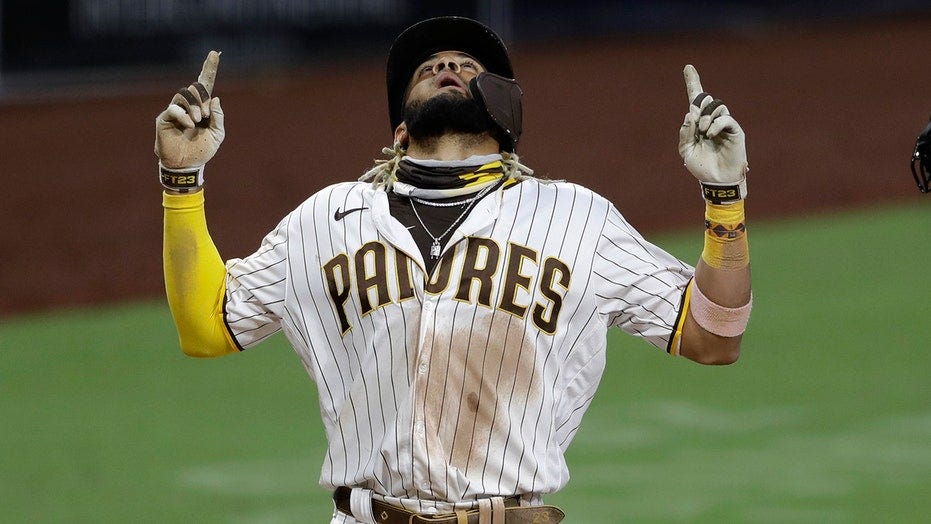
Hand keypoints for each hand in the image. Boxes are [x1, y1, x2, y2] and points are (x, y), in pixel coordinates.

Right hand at [154, 51, 224, 168]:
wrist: (187, 165)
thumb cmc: (202, 150)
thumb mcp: (217, 134)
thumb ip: (218, 117)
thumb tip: (215, 98)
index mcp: (202, 107)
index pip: (205, 84)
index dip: (209, 68)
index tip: (214, 53)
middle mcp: (188, 106)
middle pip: (195, 87)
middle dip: (202, 98)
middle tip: (204, 116)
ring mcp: (175, 110)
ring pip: (183, 94)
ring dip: (194, 106)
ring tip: (198, 121)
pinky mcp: (164, 118)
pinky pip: (174, 108)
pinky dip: (184, 115)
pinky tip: (189, 125)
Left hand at [677, 65, 747, 188]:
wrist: (716, 180)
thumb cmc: (701, 167)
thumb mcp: (686, 151)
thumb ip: (685, 133)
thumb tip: (689, 114)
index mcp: (698, 123)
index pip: (695, 99)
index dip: (692, 82)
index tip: (687, 67)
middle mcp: (711, 120)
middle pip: (706, 99)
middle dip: (698, 107)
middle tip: (697, 126)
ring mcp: (724, 124)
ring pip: (716, 106)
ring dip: (706, 117)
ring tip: (704, 133)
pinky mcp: (735, 130)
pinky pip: (725, 118)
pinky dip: (715, 124)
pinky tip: (710, 134)